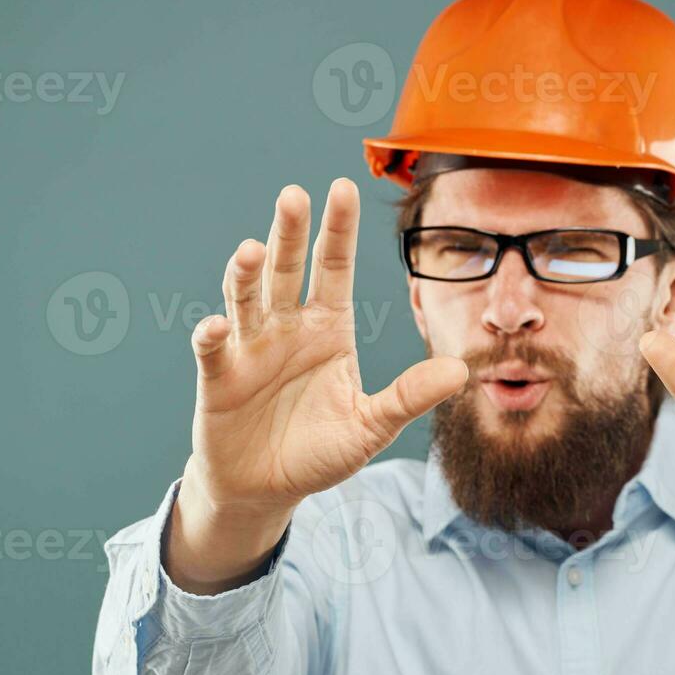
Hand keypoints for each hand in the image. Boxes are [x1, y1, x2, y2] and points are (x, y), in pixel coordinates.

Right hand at [170, 179, 466, 591]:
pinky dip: (213, 336)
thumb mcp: (370, 427)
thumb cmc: (318, 452)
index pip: (334, 267)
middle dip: (290, 232)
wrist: (265, 488)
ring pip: (246, 298)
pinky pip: (214, 350)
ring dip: (246, 274)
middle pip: (288, 269)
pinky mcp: (219, 379)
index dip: (338, 230)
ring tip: (251, 250)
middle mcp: (287, 327)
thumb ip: (408, 397)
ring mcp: (250, 348)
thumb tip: (461, 372)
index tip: (342, 186)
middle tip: (294, 195)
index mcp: (328, 328)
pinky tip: (218, 326)